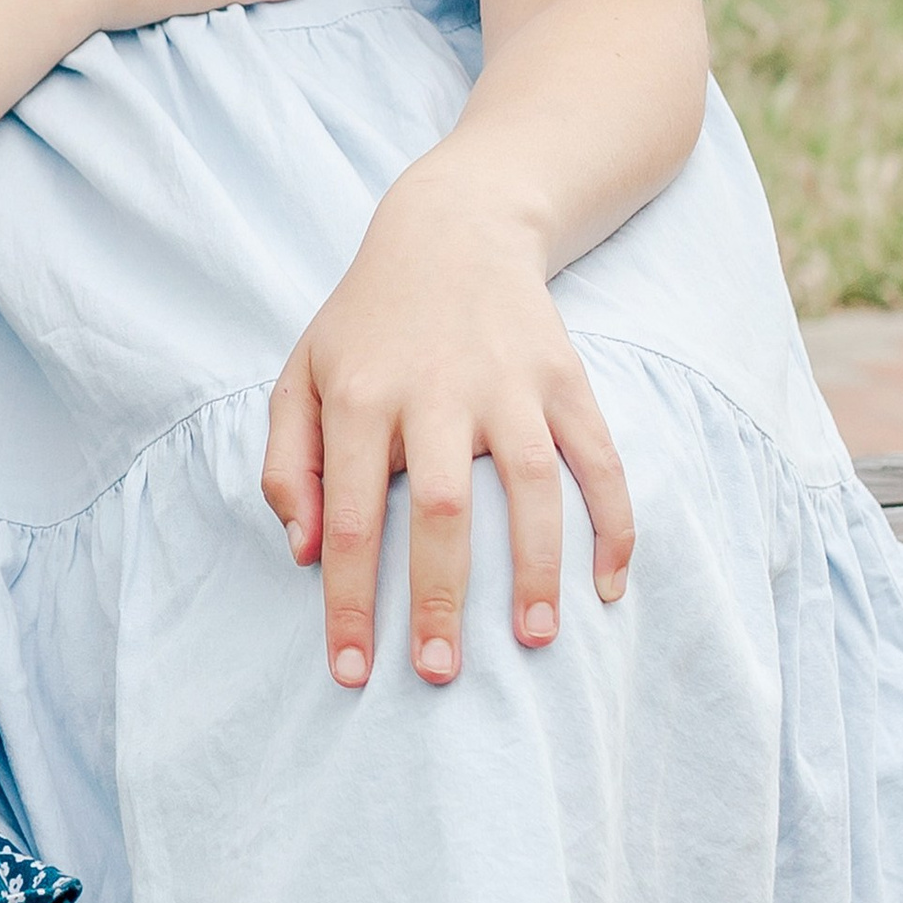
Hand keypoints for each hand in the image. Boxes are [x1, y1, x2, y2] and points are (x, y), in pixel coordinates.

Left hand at [259, 162, 631, 690]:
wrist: (451, 227)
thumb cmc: (368, 322)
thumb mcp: (302, 373)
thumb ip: (287, 461)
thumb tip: (302, 553)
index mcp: (361, 395)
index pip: (349, 516)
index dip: (348, 601)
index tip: (352, 674)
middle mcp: (434, 388)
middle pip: (440, 508)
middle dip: (440, 598)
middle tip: (440, 673)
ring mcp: (507, 381)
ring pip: (530, 485)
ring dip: (537, 569)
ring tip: (536, 642)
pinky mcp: (563, 375)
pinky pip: (599, 456)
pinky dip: (615, 522)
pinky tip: (611, 585)